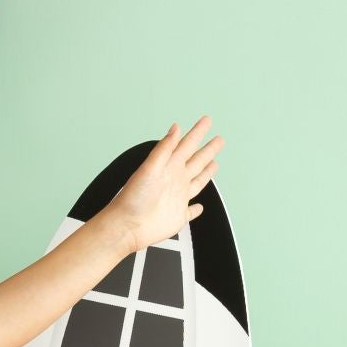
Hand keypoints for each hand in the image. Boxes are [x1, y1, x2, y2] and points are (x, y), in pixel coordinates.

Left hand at [105, 120, 222, 252]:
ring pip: (197, 182)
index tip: (207, 120)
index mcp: (168, 167)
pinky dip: (196, 209)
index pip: (187, 145)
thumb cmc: (134, 197)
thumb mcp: (150, 168)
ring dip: (206, 173)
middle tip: (219, 139)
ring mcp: (177, 198)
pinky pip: (190, 211)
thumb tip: (175, 127)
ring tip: (214, 163)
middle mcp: (175, 180)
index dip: (198, 132)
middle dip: (208, 150)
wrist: (127, 226)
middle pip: (196, 161)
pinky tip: (199, 206)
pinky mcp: (178, 216)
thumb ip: (164, 148)